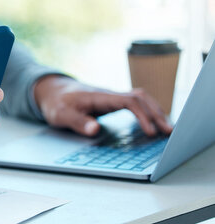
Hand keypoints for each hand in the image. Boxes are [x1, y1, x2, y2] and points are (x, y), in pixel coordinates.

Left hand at [33, 75, 172, 136]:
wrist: (53, 91)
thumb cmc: (57, 103)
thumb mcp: (61, 115)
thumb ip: (77, 122)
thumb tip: (94, 129)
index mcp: (100, 96)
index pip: (128, 101)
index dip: (142, 115)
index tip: (150, 131)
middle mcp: (109, 95)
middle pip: (140, 98)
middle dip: (156, 114)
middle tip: (169, 132)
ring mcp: (111, 98)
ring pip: (140, 100)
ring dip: (154, 112)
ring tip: (167, 129)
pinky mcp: (111, 103)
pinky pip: (134, 105)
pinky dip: (146, 113)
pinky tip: (153, 124)